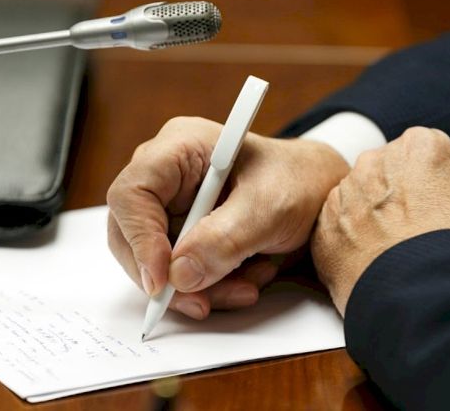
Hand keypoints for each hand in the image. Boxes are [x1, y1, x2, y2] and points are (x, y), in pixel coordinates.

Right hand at [107, 117, 348, 318]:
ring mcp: (173, 204)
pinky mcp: (185, 231)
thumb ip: (225, 239)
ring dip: (196, 286)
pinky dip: (208, 286)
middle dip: (168, 276)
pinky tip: (245, 280)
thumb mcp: (270, 208)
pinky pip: (177, 271)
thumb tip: (178, 275)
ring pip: (154, 260)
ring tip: (245, 287)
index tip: (164, 280)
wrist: (318, 192)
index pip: (132, 193)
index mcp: (180, 147)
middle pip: (132, 232)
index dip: (140, 239)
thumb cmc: (298, 181)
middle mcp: (167, 174)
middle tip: (201, 302)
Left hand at [311, 127, 449, 314]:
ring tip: (390, 254)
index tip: (438, 208)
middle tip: (413, 233)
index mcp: (419, 147)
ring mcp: (344, 195)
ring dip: (366, 219)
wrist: (428, 298)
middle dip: (394, 196)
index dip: (432, 183)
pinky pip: (332, 230)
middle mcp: (374, 162)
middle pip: (383, 173)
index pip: (421, 154)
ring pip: (354, 200)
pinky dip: (345, 244)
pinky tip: (367, 266)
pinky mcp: (322, 228)